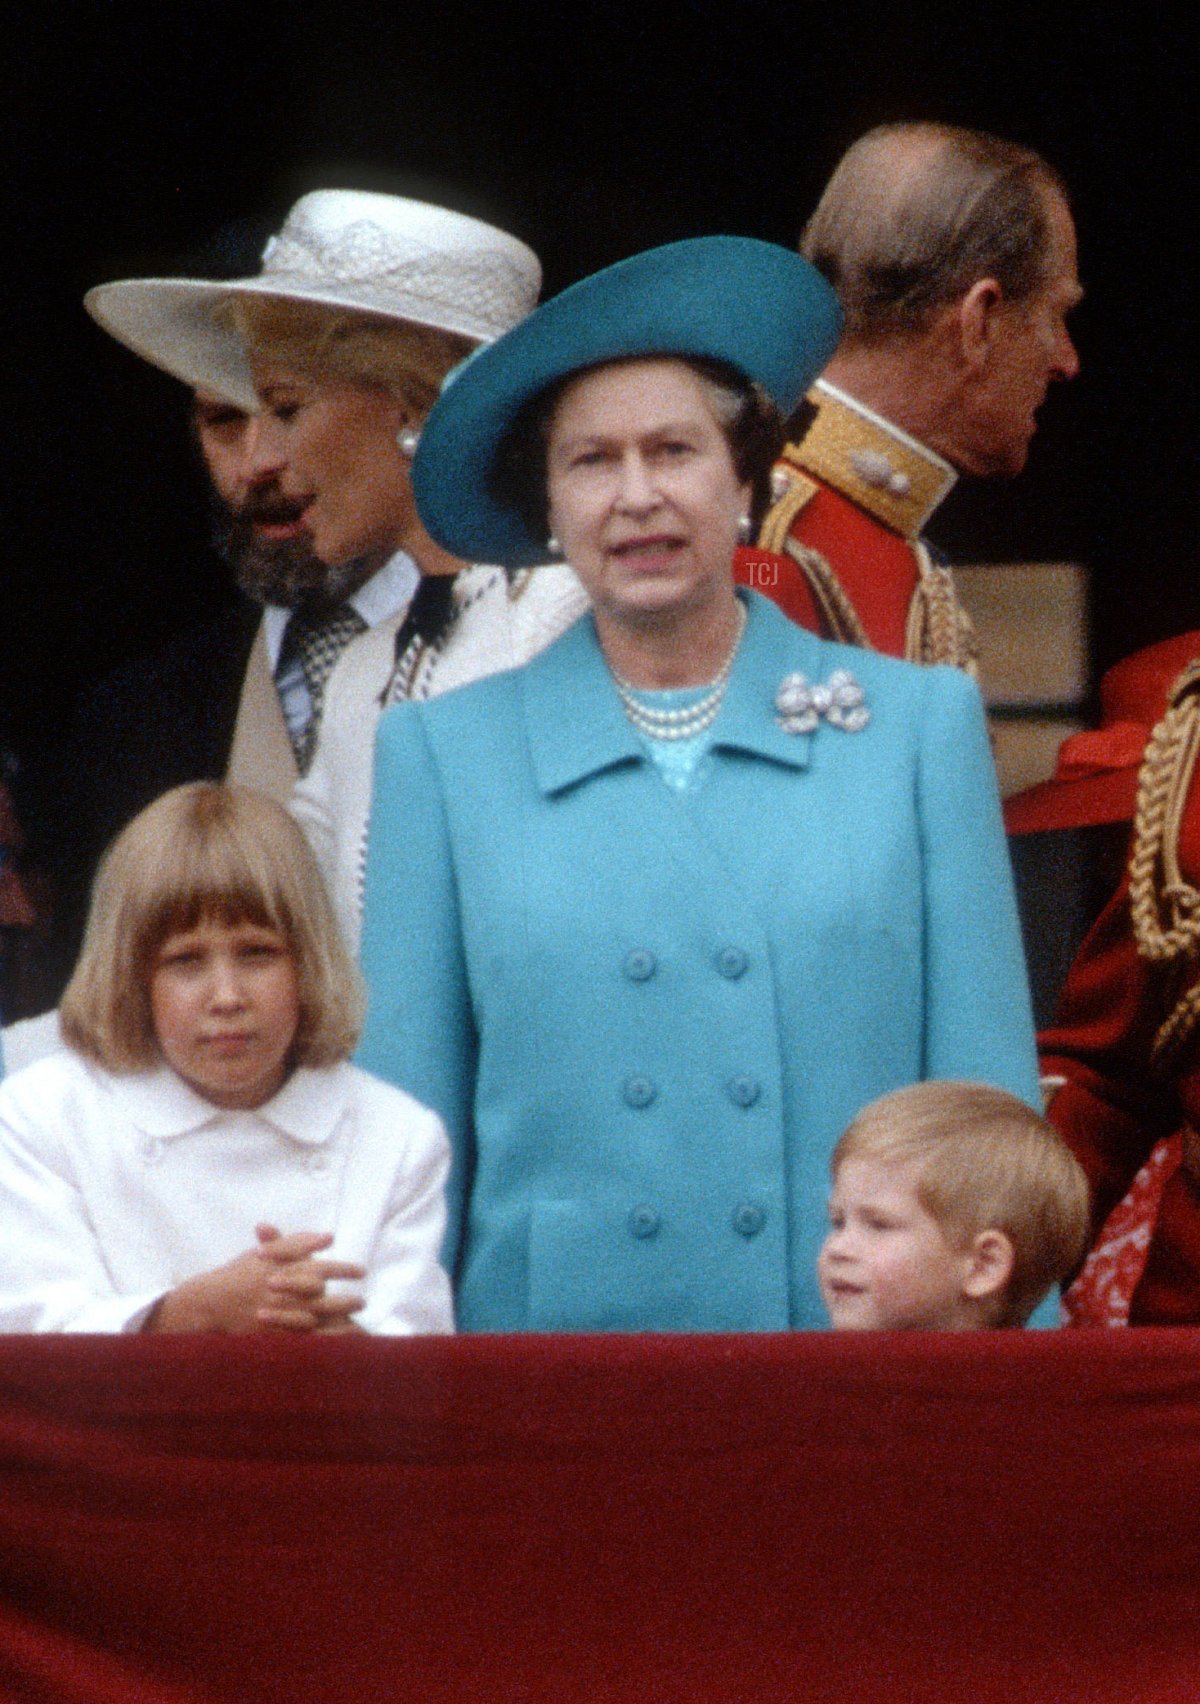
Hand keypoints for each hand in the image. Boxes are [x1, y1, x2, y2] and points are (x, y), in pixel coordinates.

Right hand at [143, 1224, 365, 1333]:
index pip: (321, 1267)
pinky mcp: (271, 1332)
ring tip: (356, 1322)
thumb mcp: (265, 1253)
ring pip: (313, 1318)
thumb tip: (328, 1237)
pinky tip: (339, 1342)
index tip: (362, 1271)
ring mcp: (277, 1313)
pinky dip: (321, 1340)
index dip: (343, 1269)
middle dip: (345, 1299)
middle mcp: (282, 1291)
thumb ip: (296, 1243)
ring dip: (337, 1318)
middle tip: (364, 1301)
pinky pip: (301, 1339)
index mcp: (283, 1268)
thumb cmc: (239, 1273)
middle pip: (322, 1295)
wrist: (210, 1302)